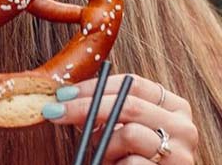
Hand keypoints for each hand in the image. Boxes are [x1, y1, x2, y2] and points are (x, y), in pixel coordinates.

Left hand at [43, 74, 197, 163]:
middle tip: (55, 112)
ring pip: (129, 134)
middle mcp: (183, 127)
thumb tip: (64, 95)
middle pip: (129, 104)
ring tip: (105, 153)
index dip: (94, 86)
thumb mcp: (120, 127)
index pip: (132, 83)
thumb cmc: (130, 156)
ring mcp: (181, 152)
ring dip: (105, 145)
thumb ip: (105, 108)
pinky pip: (131, 162)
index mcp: (173, 106)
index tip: (63, 94)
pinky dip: (115, 164)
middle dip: (85, 107)